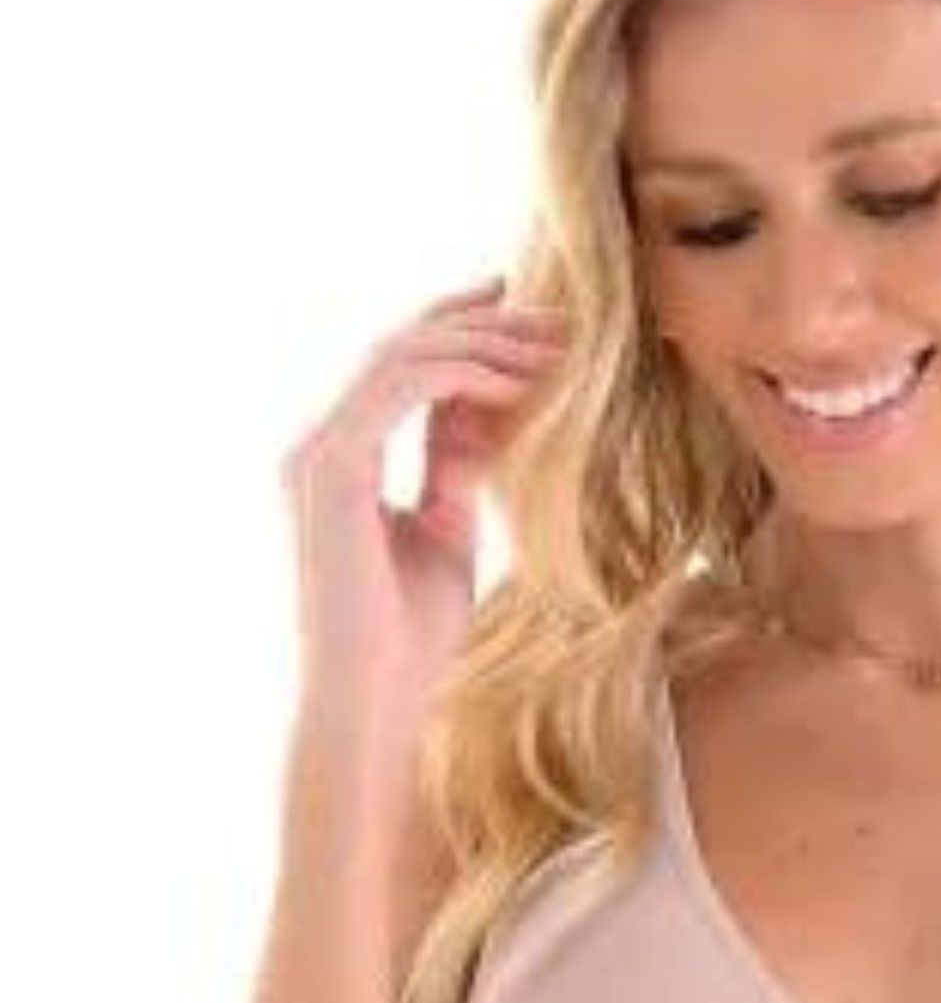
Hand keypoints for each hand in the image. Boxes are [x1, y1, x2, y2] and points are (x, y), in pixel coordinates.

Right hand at [279, 272, 567, 750]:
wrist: (380, 696)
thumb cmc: (412, 635)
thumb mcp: (447, 530)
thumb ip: (453, 467)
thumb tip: (490, 413)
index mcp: (343, 459)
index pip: (400, 365)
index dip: (460, 325)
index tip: (526, 305)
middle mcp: (321, 447)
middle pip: (402, 346)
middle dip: (484, 324)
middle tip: (560, 318)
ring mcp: (317, 455)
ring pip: (401, 355)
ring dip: (484, 343)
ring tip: (554, 348)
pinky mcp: (330, 469)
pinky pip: (398, 387)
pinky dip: (461, 373)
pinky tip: (516, 383)